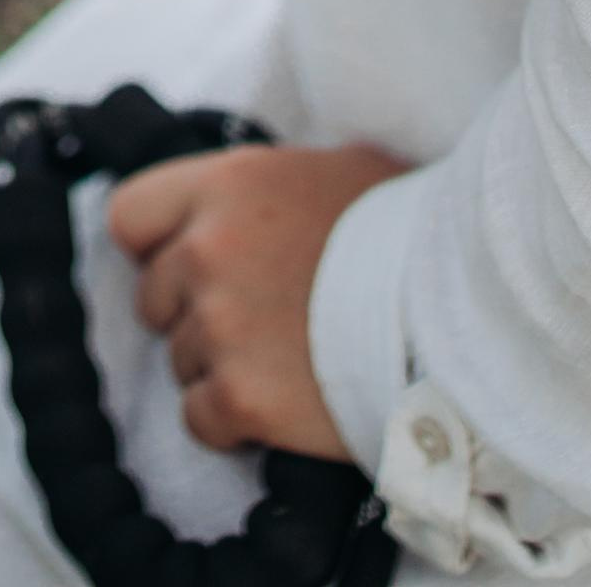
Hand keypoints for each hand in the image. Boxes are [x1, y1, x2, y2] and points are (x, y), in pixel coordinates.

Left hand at [107, 141, 406, 458]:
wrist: (460, 312)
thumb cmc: (407, 233)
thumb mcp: (337, 168)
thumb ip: (272, 181)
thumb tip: (260, 191)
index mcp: (227, 184)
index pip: (130, 214)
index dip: (155, 246)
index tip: (188, 264)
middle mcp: (208, 249)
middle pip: (154, 298)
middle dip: (194, 313)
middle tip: (259, 321)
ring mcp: (220, 324)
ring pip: (181, 361)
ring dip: (221, 367)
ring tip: (289, 360)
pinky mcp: (241, 396)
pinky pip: (200, 419)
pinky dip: (233, 422)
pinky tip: (284, 405)